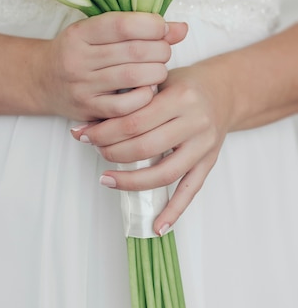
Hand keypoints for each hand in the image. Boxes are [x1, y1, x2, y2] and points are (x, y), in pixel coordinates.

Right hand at [38, 11, 186, 119]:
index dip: (151, 25)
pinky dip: (145, 96)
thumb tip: (182, 29)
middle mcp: (78, 59)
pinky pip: (126, 106)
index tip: (162, 29)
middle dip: (160, 50)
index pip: (122, 25)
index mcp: (80, 33)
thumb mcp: (98, 32)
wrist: (41, 81)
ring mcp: (82, 86)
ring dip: (157, 72)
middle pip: (133, 51)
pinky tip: (148, 89)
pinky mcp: (88, 109)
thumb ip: (138, 28)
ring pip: (133, 77)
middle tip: (164, 51)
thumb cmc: (78, 52)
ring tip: (159, 69)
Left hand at [72, 55, 233, 231]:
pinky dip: (174, 211)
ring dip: (131, 181)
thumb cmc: (184, 84)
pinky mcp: (209, 162)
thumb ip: (132, 99)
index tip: (84, 134)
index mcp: (180, 97)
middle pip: (145, 147)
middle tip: (94, 151)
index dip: (104, 131)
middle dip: (111, 152)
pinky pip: (190, 190)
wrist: (223, 90)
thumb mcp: (159, 80)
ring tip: (107, 179)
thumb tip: (90, 122)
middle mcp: (195, 122)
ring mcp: (204, 145)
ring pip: (164, 173)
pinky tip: (157, 227)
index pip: (134, 120)